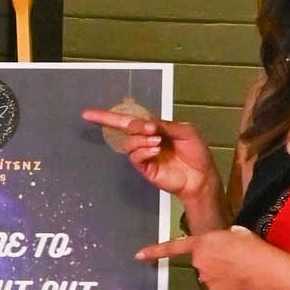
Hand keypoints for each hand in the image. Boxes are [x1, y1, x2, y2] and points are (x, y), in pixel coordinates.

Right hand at [84, 107, 224, 215]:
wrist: (202, 176)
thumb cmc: (196, 153)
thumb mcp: (186, 131)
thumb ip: (165, 125)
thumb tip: (146, 123)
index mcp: (154, 129)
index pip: (129, 120)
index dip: (107, 116)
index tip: (88, 114)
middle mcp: (145, 141)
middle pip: (125, 128)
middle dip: (134, 126)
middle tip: (151, 129)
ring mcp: (144, 155)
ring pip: (129, 143)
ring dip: (141, 140)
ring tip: (158, 142)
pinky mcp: (145, 169)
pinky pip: (135, 157)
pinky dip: (144, 151)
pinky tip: (156, 150)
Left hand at [136, 224, 289, 289]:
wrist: (261, 266)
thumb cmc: (250, 245)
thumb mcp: (235, 232)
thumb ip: (221, 238)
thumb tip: (224, 244)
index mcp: (201, 243)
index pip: (174, 247)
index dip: (155, 251)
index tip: (138, 255)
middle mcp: (198, 261)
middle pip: (201, 261)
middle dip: (212, 260)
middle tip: (232, 257)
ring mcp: (205, 277)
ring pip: (209, 274)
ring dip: (220, 272)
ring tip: (238, 267)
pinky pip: (218, 286)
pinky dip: (226, 284)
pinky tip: (239, 278)